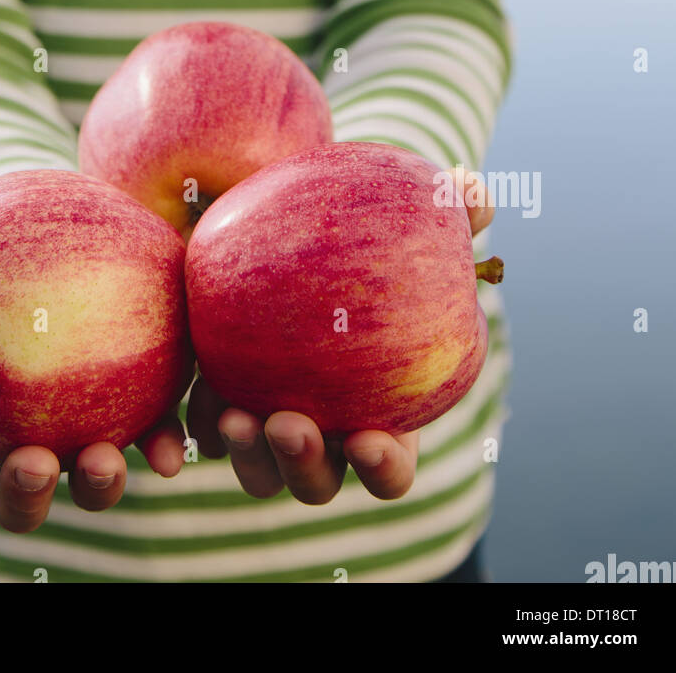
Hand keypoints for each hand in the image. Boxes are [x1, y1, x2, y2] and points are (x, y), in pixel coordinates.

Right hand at [0, 219, 188, 532]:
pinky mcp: (142, 410)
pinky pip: (153, 441)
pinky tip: (171, 450)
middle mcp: (28, 441)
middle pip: (19, 496)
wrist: (73, 234)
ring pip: (87, 485)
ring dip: (95, 485)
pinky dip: (161, 448)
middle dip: (23, 492)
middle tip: (34, 460)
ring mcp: (86, 433)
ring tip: (105, 458)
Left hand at [186, 165, 495, 504]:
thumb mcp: (400, 205)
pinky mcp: (216, 392)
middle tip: (287, 423)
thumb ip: (445, 202)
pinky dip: (197, 428)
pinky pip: (203, 427)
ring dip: (249, 456)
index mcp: (376, 409)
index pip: (388, 467)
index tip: (369, 438)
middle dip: (304, 466)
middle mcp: (320, 426)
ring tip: (234, 416)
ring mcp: (264, 417)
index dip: (383, 467)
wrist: (285, 214)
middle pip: (314, 479)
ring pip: (258, 466)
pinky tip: (195, 405)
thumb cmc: (363, 220)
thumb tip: (480, 196)